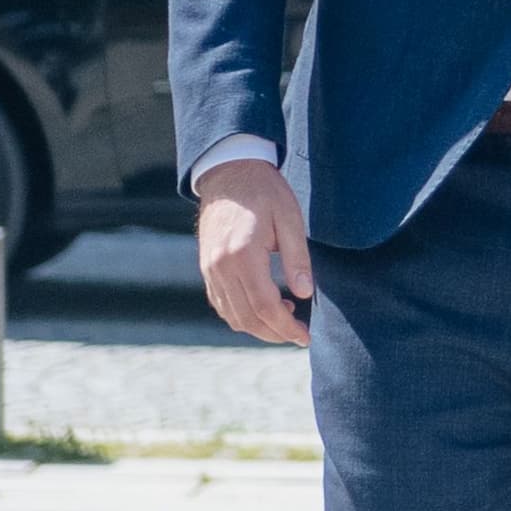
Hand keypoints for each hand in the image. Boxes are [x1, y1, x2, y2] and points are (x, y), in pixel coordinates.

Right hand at [196, 160, 315, 346]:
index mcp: (243, 255)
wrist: (229, 174)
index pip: (265, 306)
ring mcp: (209, 269)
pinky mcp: (206, 268)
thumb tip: (304, 293)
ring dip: (258, 327)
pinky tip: (264, 307)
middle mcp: (220, 267)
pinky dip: (242, 315)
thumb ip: (297, 258)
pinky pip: (221, 304)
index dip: (286, 328)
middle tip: (299, 335)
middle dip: (275, 334)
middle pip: (247, 318)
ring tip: (286, 319)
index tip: (305, 337)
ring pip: (232, 315)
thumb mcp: (290, 219)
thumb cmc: (264, 192)